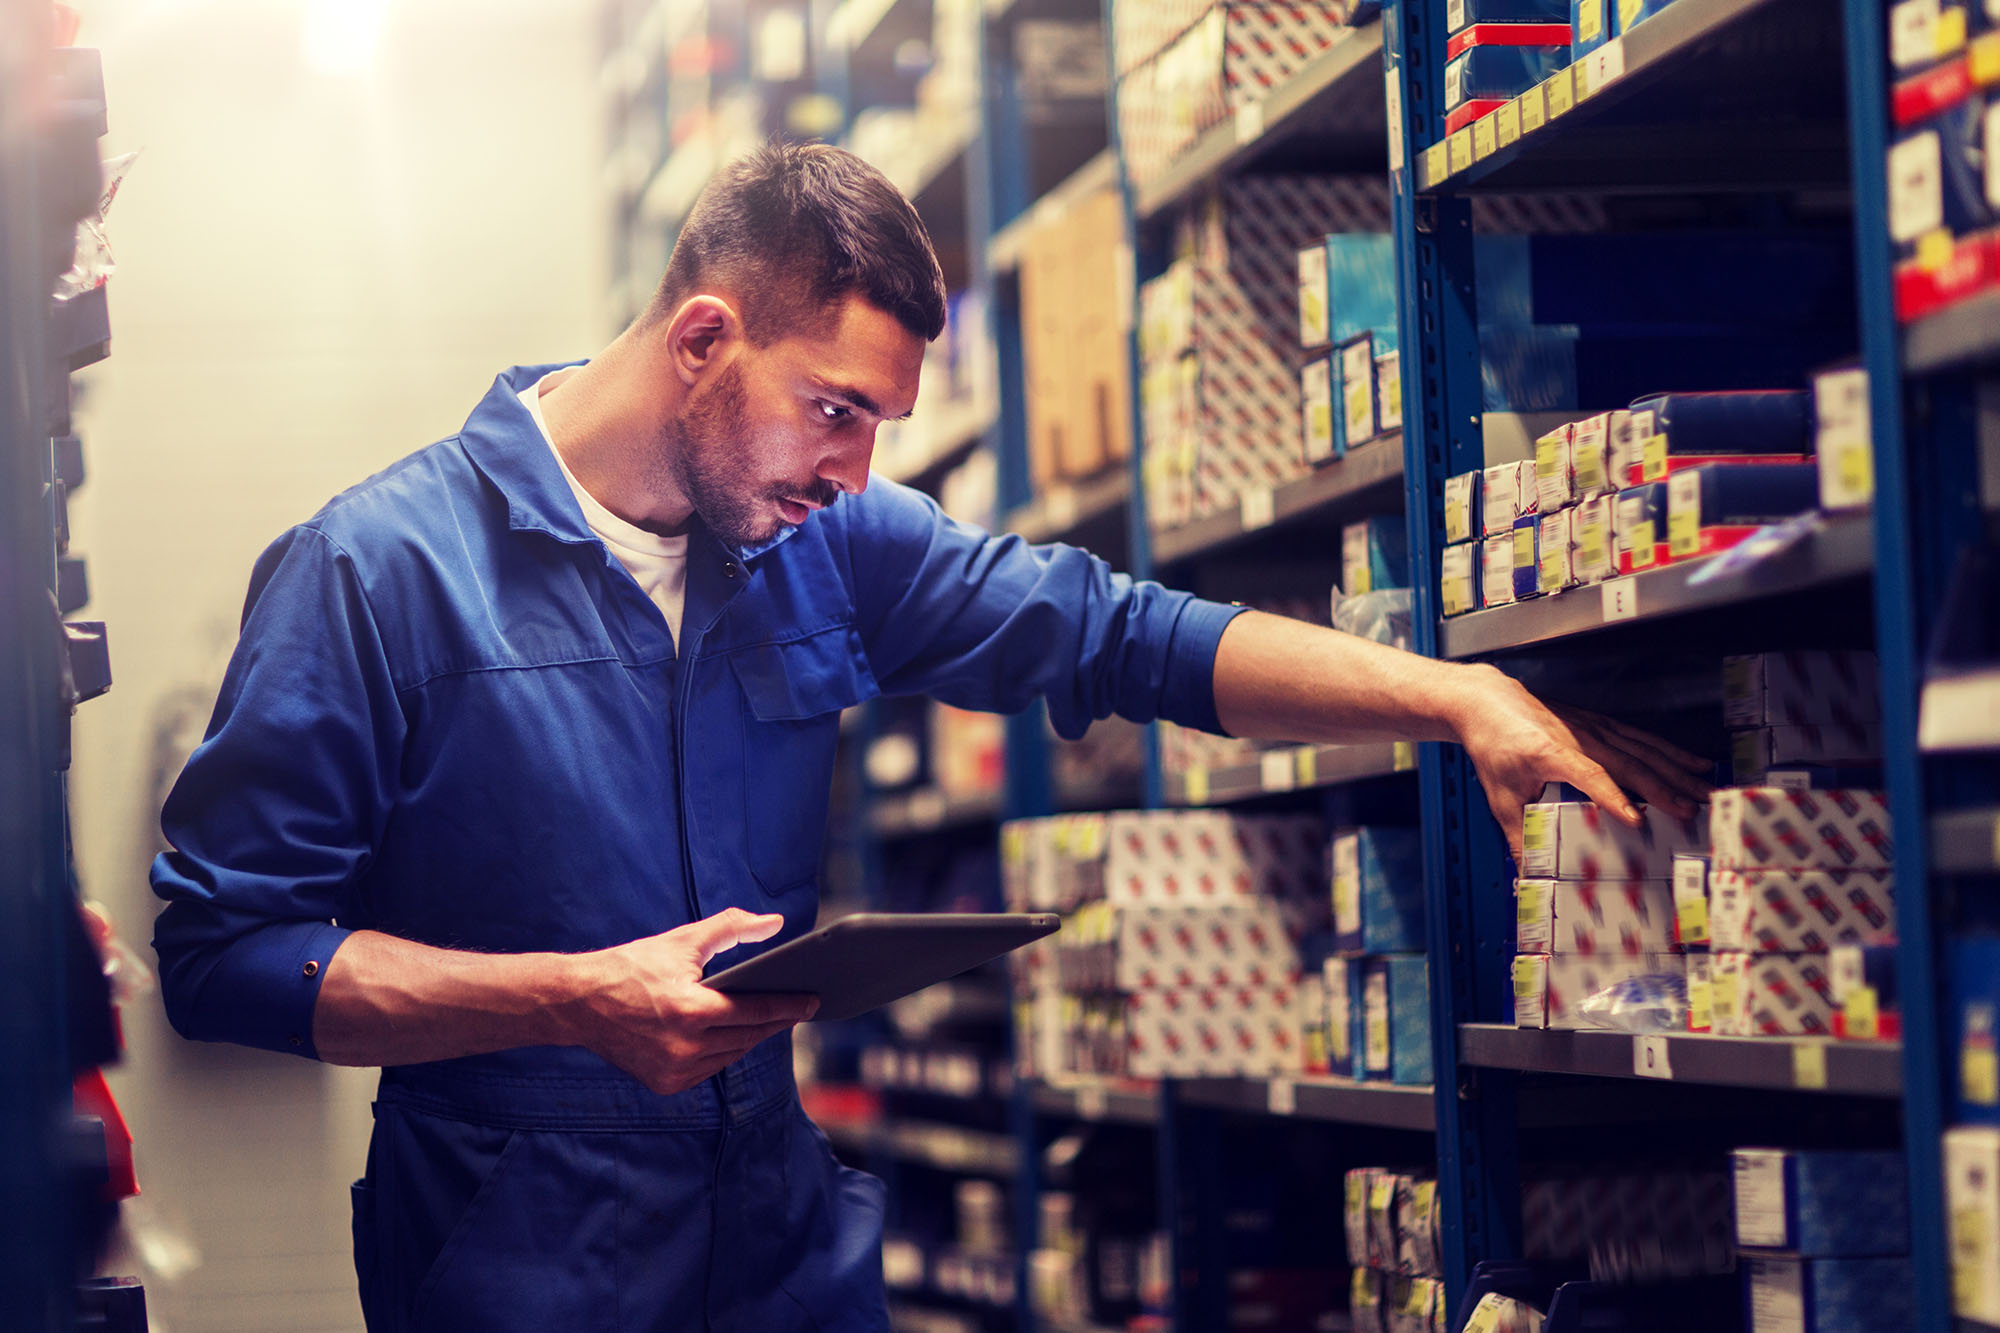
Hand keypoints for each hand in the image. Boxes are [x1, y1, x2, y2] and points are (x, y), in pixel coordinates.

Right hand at [573, 908, 817, 1094]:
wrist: (578, 1002)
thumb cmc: (631, 966)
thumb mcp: (682, 940)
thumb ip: (731, 928)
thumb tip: (774, 923)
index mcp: (690, 1011)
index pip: (755, 1012)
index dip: (789, 1006)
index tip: (814, 1001)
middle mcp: (684, 1047)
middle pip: (748, 1036)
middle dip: (775, 1021)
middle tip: (798, 1008)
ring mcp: (673, 1071)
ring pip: (731, 1055)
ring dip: (751, 1038)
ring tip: (770, 1019)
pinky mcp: (664, 1084)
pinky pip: (709, 1069)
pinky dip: (722, 1052)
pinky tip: (732, 1036)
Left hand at [1451, 664, 1712, 861]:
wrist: (1489, 702)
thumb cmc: (1494, 748)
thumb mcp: (1499, 795)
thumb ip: (1516, 835)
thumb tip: (1525, 874)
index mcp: (1550, 753)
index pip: (1589, 776)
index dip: (1613, 798)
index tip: (1637, 820)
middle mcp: (1579, 737)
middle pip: (1629, 763)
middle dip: (1663, 788)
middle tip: (1692, 812)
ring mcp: (1594, 728)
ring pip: (1644, 750)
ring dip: (1677, 772)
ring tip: (1705, 793)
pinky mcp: (1602, 724)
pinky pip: (1643, 739)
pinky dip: (1673, 752)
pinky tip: (1697, 764)